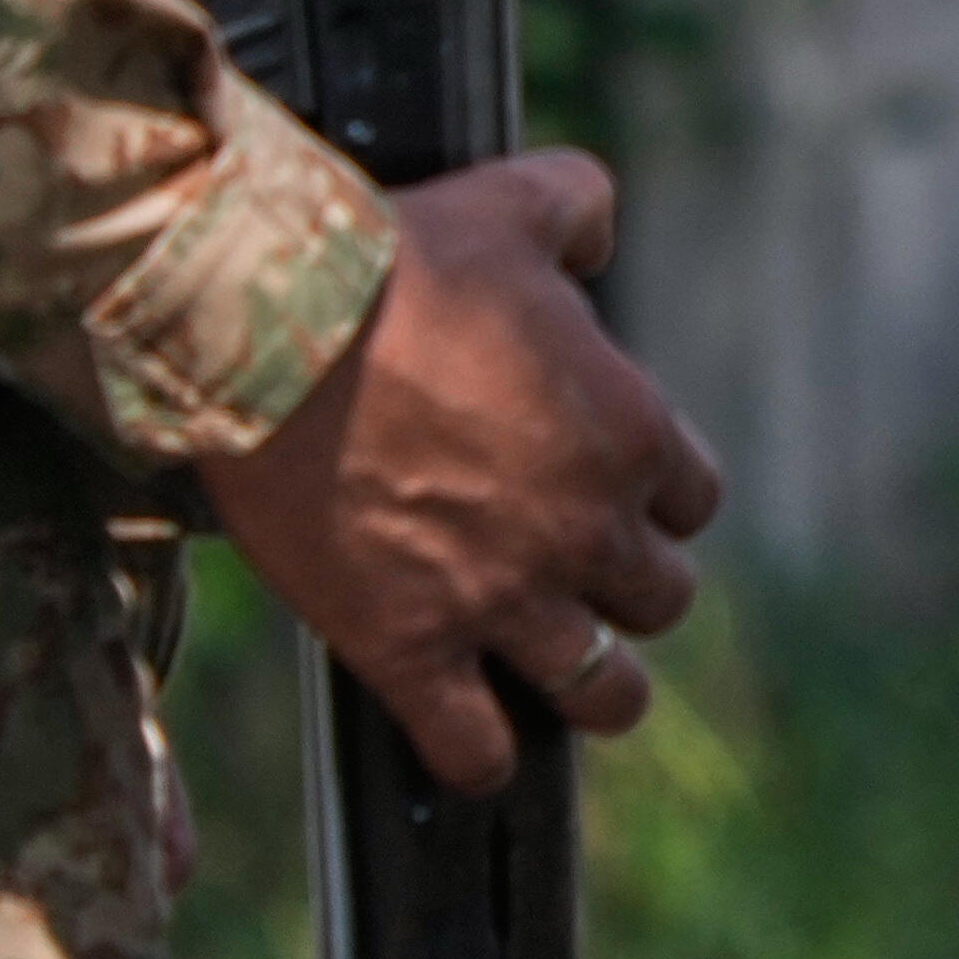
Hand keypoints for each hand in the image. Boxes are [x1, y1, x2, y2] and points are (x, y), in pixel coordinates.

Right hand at [197, 148, 727, 795]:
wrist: (268, 329)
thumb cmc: (392, 260)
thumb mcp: (514, 201)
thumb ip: (580, 208)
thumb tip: (598, 232)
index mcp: (628, 431)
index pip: (690, 500)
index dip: (650, 500)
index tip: (610, 494)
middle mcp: (584, 527)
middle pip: (658, 600)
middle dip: (626, 591)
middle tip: (579, 579)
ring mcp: (501, 598)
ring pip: (600, 691)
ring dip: (591, 688)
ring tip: (569, 683)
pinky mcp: (408, 648)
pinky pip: (475, 749)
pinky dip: (481, 757)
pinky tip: (471, 742)